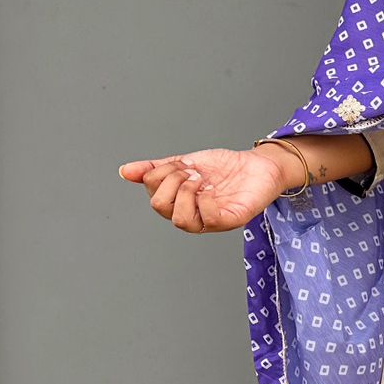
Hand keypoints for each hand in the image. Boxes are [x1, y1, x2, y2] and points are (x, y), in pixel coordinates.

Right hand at [117, 145, 293, 233]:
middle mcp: (192, 214)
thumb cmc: (224, 168)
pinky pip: (208, 220)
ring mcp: (210, 220)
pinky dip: (205, 201)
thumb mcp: (185, 162)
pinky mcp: (230, 221)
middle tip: (191, 171)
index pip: (153, 195)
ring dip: (186, 192)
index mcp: (179, 202)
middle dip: (171, 181)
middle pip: (161, 208)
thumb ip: (157, 168)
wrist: (258, 165)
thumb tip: (125, 171)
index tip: (180, 163)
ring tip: (200, 179)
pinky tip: (212, 190)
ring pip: (180, 220)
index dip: (161, 175)